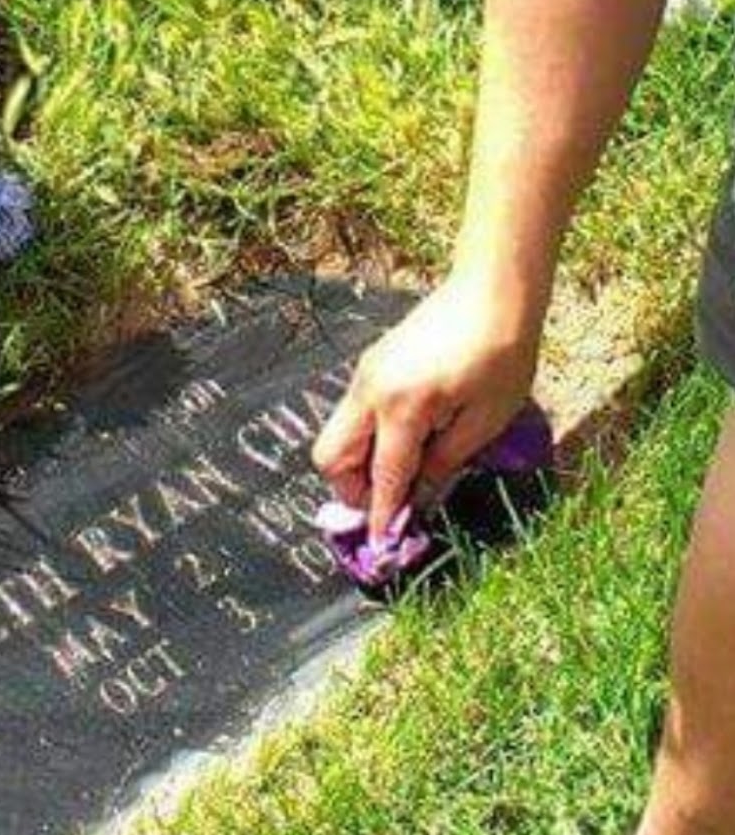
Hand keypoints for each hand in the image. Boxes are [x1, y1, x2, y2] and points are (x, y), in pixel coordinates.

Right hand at [313, 270, 543, 541]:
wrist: (492, 288)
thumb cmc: (502, 352)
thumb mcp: (486, 419)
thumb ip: (446, 461)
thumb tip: (419, 495)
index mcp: (403, 408)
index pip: (383, 476)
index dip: (380, 514)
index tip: (379, 546)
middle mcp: (370, 392)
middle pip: (332, 458)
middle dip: (352, 490)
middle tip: (390, 502)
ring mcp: (364, 376)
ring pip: (337, 437)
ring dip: (358, 465)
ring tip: (401, 473)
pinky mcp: (370, 366)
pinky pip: (352, 416)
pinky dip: (366, 440)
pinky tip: (404, 440)